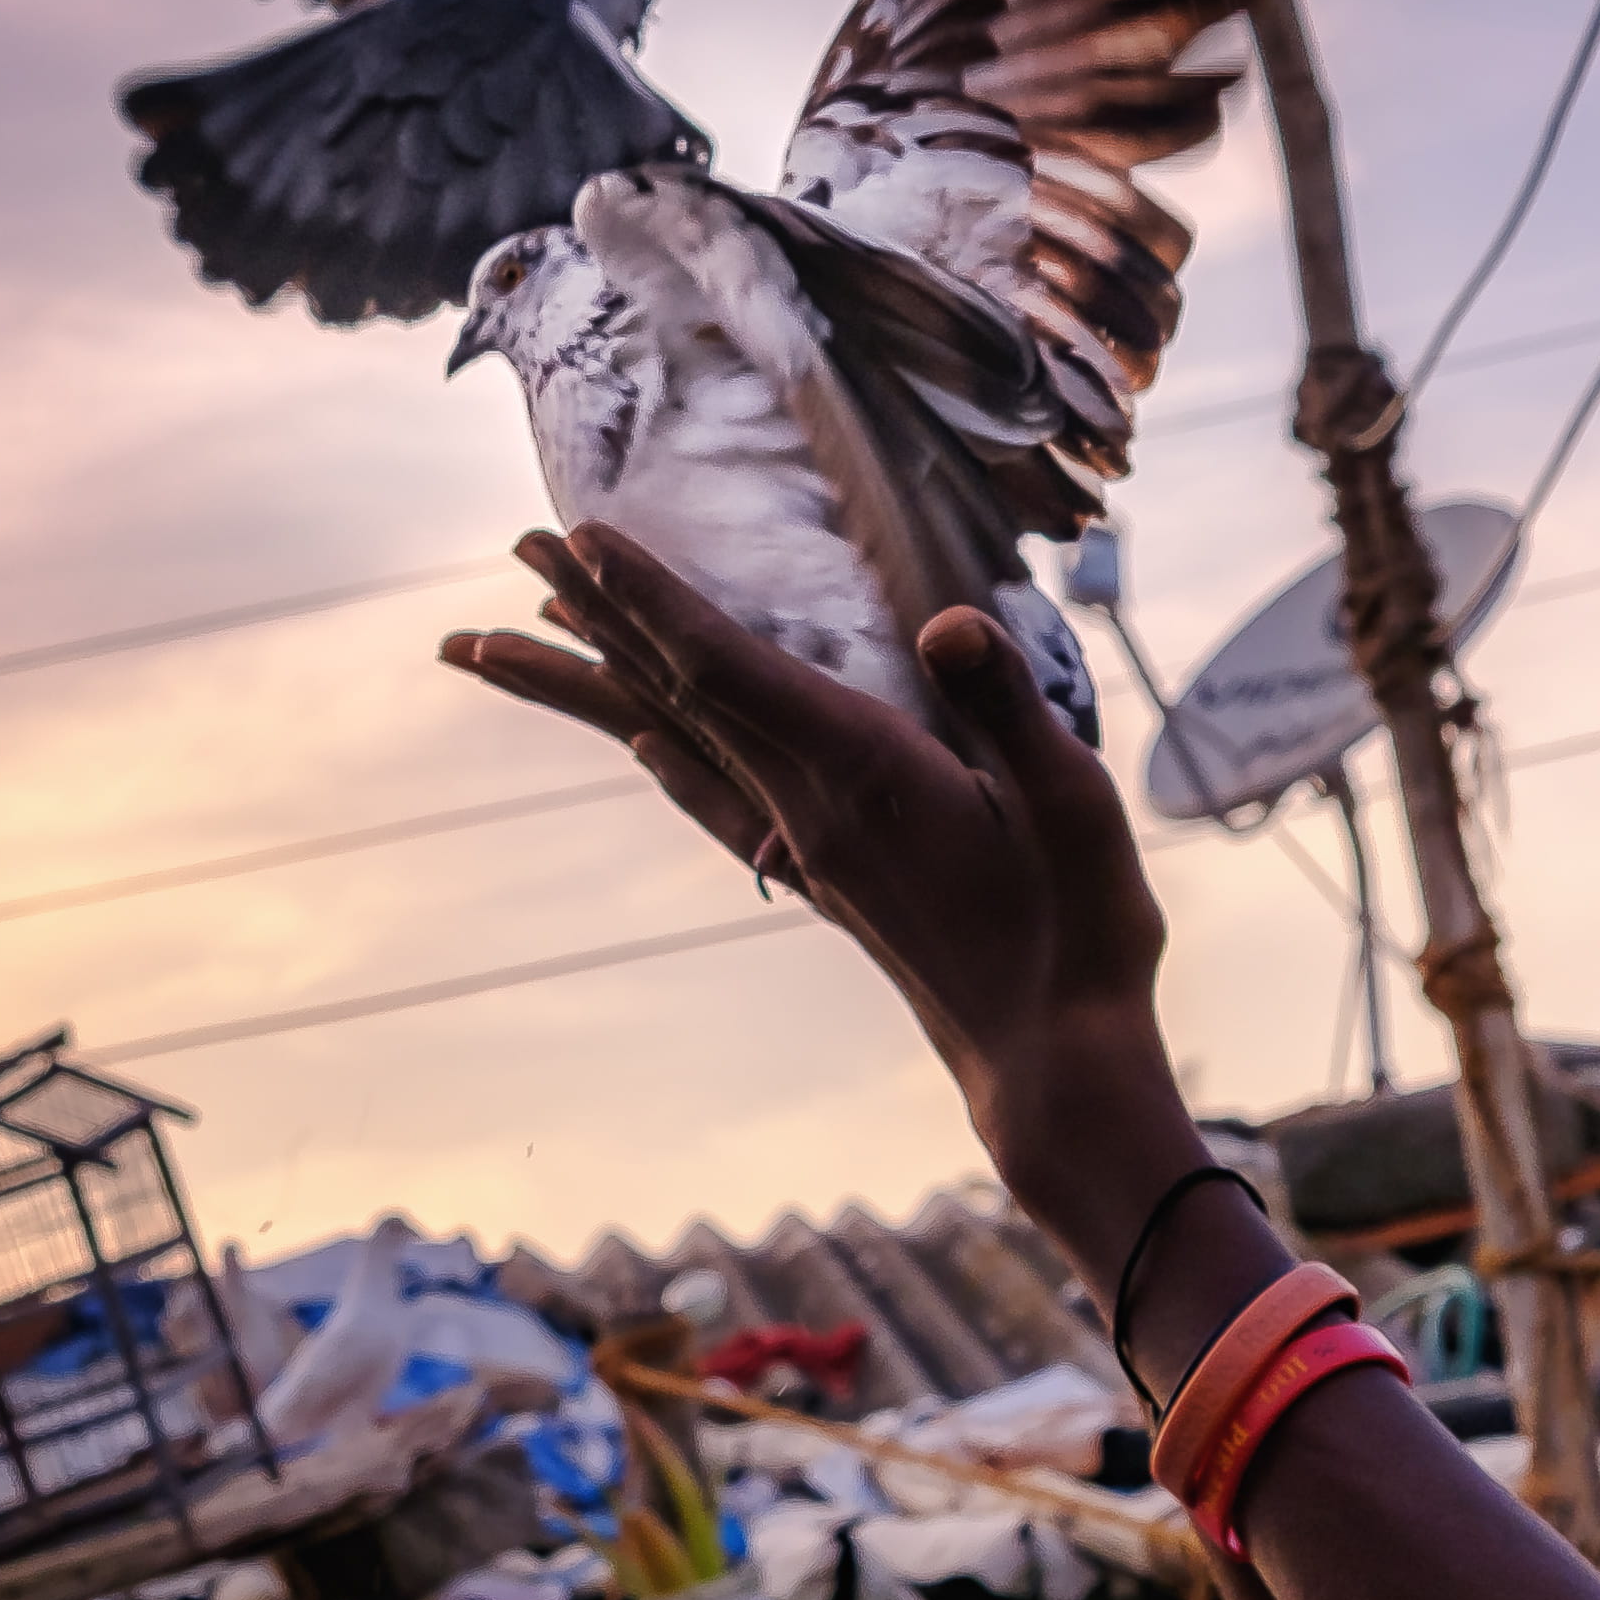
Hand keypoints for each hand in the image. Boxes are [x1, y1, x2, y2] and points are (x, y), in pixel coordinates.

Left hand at [447, 527, 1193, 1216]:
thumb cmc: (1076, 927)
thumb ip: (1006, 706)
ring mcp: (805, 844)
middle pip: (675, 693)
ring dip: (607, 675)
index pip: (727, 668)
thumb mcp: (1070, 801)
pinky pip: (715, 797)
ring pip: (680, 738)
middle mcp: (805, 806)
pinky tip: (640, 743)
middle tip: (522, 548)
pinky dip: (666, 754)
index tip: (585, 539)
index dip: (654, 599)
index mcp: (860, 773)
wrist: (1051, 1059)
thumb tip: (950, 620)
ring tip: (536, 630)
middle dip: (600, 613)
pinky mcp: (821, 874)